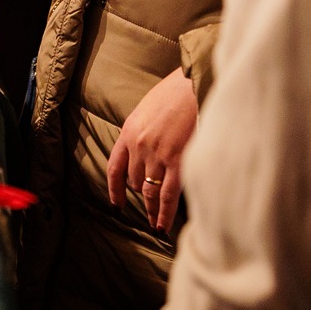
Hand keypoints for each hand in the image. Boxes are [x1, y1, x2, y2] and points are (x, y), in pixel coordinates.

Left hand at [105, 67, 198, 233]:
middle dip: (143, 195)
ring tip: (155, 224)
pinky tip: (162, 226)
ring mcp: (156, 155)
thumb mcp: (150, 108)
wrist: (195, 83)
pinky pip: (167, 195)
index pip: (115, 168)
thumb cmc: (178, 90)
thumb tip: (150, 148)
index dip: (115, 189)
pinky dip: (163, 213)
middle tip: (150, 209)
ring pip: (149, 191)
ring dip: (152, 209)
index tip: (117, 203)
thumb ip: (145, 130)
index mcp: (129, 131)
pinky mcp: (177, 161)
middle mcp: (138, 146)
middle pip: (136, 181)